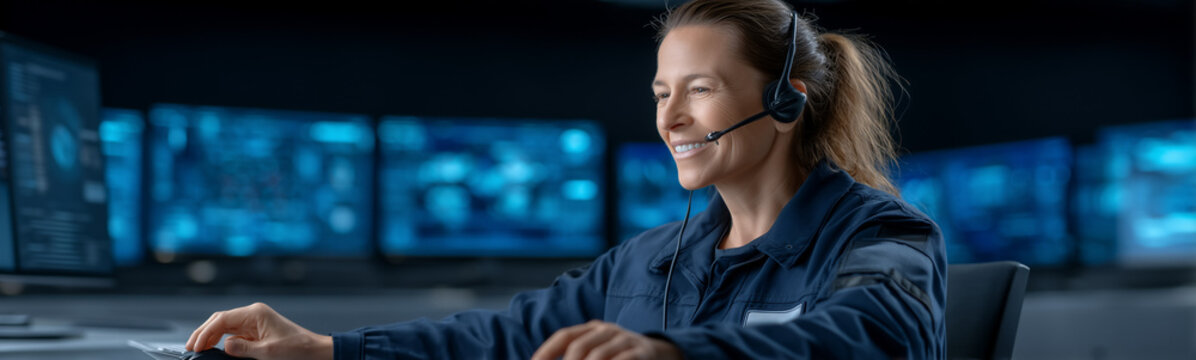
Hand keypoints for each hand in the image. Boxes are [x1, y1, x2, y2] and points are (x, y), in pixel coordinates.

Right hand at [186, 302, 332, 359]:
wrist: (314, 350)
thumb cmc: (297, 348)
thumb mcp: (268, 352)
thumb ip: (243, 349)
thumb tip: (224, 345)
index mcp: (255, 313)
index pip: (222, 319)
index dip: (205, 332)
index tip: (196, 346)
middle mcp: (253, 314)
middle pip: (220, 320)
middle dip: (203, 332)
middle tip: (190, 348)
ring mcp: (254, 322)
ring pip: (224, 326)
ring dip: (210, 336)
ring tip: (198, 349)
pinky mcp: (255, 331)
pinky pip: (233, 333)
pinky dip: (220, 340)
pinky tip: (213, 348)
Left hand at [531, 320, 682, 359]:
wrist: (663, 353)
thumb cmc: (621, 355)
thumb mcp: (600, 351)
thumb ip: (579, 355)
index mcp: (593, 329)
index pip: (564, 336)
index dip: (546, 351)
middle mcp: (607, 330)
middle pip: (578, 347)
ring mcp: (625, 340)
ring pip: (597, 356)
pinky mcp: (641, 352)